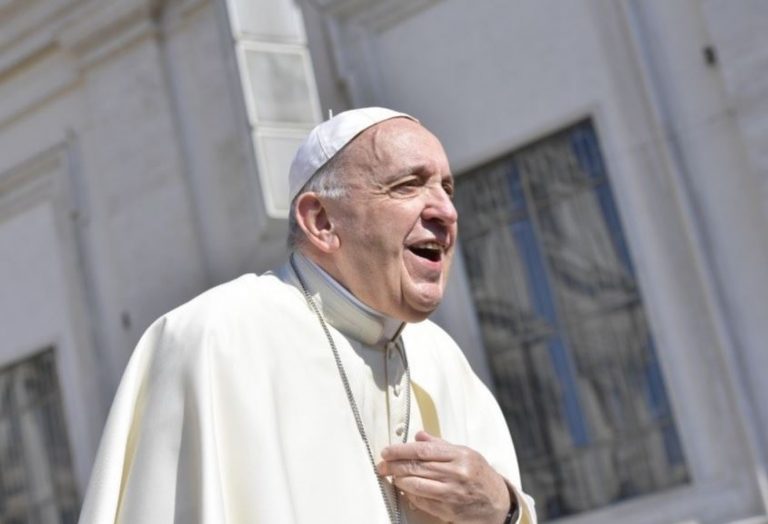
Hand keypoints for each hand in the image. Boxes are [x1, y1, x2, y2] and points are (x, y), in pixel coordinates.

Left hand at [377, 431, 511, 523]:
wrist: (498, 502)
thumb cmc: (480, 474)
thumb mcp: (465, 453)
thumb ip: (440, 444)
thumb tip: (418, 435)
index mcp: (460, 455)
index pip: (423, 451)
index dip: (400, 450)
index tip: (387, 451)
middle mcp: (457, 473)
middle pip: (417, 467)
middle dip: (394, 465)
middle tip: (382, 465)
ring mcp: (453, 493)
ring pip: (417, 485)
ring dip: (400, 480)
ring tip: (391, 476)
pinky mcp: (450, 510)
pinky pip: (423, 502)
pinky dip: (410, 495)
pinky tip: (405, 490)